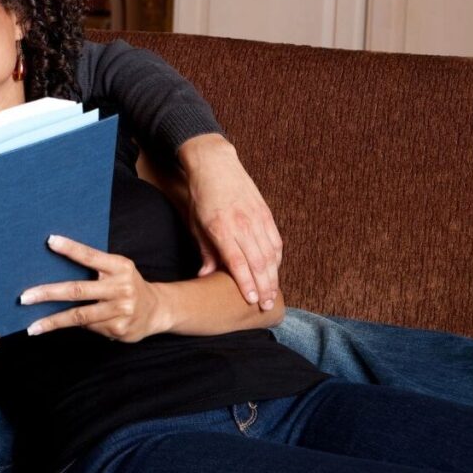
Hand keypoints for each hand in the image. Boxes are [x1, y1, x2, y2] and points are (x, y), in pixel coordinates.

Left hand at [21, 235, 160, 341]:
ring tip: (32, 327)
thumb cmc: (126, 284)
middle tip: (24, 297)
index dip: (70, 248)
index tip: (49, 241)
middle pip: (78, 290)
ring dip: (52, 321)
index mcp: (120, 266)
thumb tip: (56, 264)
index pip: (91, 256)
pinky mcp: (119, 328)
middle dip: (48, 293)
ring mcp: (121, 310)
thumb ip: (96, 267)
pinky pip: (89, 327)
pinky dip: (74, 326)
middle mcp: (122, 287)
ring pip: (79, 315)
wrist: (156, 310)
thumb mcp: (118, 269)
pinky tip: (63, 327)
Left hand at [177, 134, 281, 310]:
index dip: (246, 284)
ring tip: (273, 295)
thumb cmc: (202, 197)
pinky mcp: (266, 213)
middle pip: (258, 263)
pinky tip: (275, 271)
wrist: (216, 165)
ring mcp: (257, 218)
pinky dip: (277, 258)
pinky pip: (276, 241)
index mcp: (222, 228)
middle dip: (264, 287)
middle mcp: (242, 224)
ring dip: (273, 277)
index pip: (237, 262)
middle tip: (266, 307)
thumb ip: (205, 251)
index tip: (251, 301)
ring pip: (271, 254)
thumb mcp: (195, 224)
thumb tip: (204, 276)